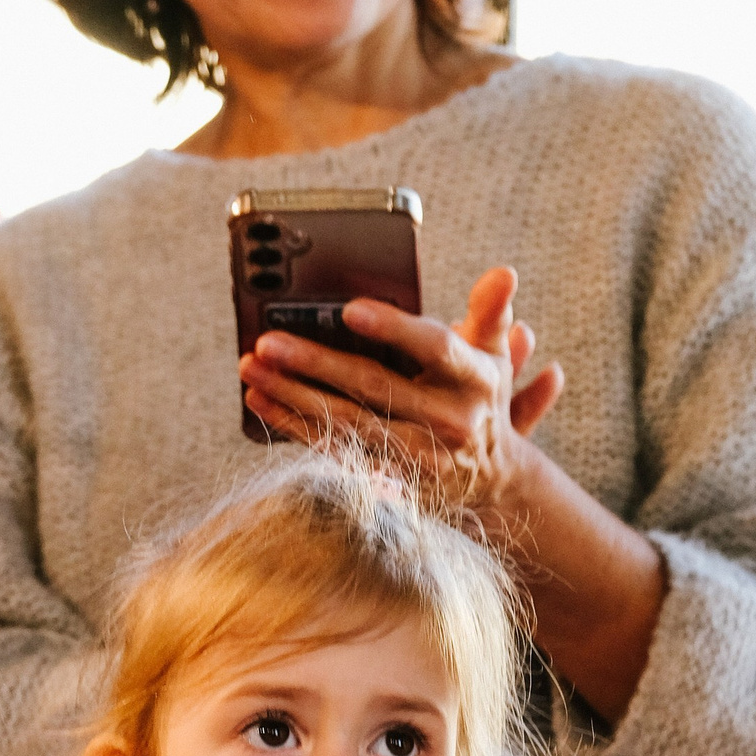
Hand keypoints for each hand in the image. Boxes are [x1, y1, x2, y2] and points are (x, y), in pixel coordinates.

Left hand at [239, 265, 565, 510]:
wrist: (492, 481)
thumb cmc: (481, 400)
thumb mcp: (494, 355)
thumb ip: (491, 313)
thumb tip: (503, 273)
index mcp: (474, 380)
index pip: (433, 348)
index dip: (393, 329)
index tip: (348, 310)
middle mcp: (448, 421)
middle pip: (374, 387)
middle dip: (315, 363)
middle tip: (267, 342)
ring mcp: (419, 457)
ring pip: (346, 423)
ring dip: (292, 397)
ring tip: (252, 371)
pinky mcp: (391, 482)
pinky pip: (335, 451)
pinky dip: (295, 428)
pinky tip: (262, 405)